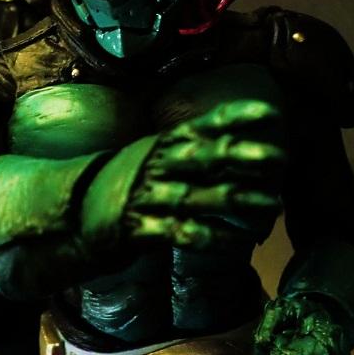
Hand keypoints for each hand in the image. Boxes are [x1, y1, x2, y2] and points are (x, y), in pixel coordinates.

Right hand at [126, 99, 285, 247]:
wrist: (74, 209)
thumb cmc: (131, 180)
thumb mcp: (157, 154)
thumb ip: (194, 149)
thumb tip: (247, 146)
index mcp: (164, 143)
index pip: (203, 125)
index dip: (236, 117)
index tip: (270, 114)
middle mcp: (158, 165)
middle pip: (203, 157)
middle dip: (241, 155)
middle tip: (279, 156)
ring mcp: (148, 197)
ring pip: (197, 196)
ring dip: (236, 200)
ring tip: (273, 204)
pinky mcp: (140, 228)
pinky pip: (181, 233)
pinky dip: (211, 236)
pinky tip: (238, 240)